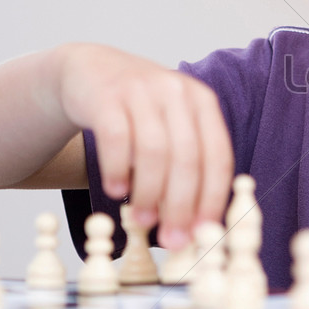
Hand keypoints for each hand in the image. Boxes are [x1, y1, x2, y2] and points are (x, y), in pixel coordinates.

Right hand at [55, 43, 233, 249]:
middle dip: (182, 205)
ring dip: (150, 193)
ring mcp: (141, 90)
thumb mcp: (171, 127)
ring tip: (143, 220)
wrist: (90, 70)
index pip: (218, 157)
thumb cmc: (138, 112)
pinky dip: (118, 169)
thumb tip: (193, 225)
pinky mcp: (107, 96)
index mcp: (203, 102)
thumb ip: (185, 166)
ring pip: (154, 151)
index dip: (213, 199)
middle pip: (187, 157)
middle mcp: (176, 92)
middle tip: (173, 239)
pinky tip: (116, 190)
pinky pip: (116, 138)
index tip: (205, 232)